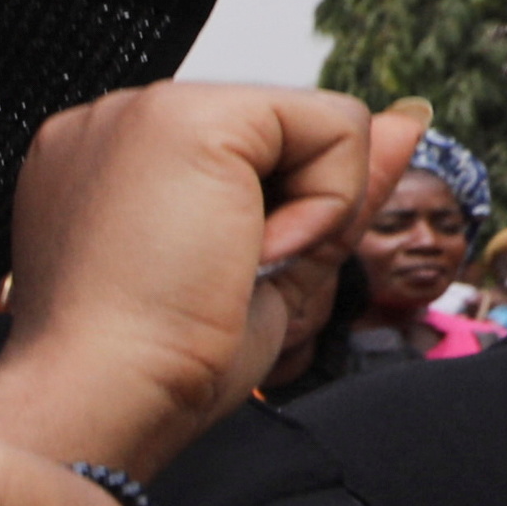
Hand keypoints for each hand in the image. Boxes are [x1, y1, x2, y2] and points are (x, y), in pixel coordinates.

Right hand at [0, 81, 420, 470]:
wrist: (102, 396)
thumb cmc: (156, 361)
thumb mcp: (270, 268)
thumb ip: (332, 189)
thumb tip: (405, 121)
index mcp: (101, 166)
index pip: (241, 155)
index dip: (265, 220)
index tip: (202, 282)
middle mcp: (108, 125)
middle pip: (276, 133)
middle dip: (285, 209)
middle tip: (212, 280)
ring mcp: (139, 110)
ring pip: (310, 123)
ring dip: (305, 208)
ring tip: (221, 265)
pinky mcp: (190, 116)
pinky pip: (334, 126)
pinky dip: (326, 201)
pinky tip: (249, 249)